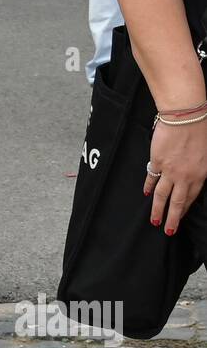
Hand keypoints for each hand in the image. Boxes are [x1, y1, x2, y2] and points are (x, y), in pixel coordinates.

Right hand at [143, 119, 206, 233]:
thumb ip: (201, 169)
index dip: (184, 211)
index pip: (191, 198)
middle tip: (168, 231)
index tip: (180, 220)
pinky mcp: (157, 161)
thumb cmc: (201, 129)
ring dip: (157, 209)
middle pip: (176, 202)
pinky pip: (152, 177)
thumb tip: (195, 178)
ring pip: (162, 195)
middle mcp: (185, 176)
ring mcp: (169, 170)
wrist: (186, 116)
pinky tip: (146, 193)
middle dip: (171, 219)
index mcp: (200, 174)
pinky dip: (148, 186)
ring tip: (154, 220)